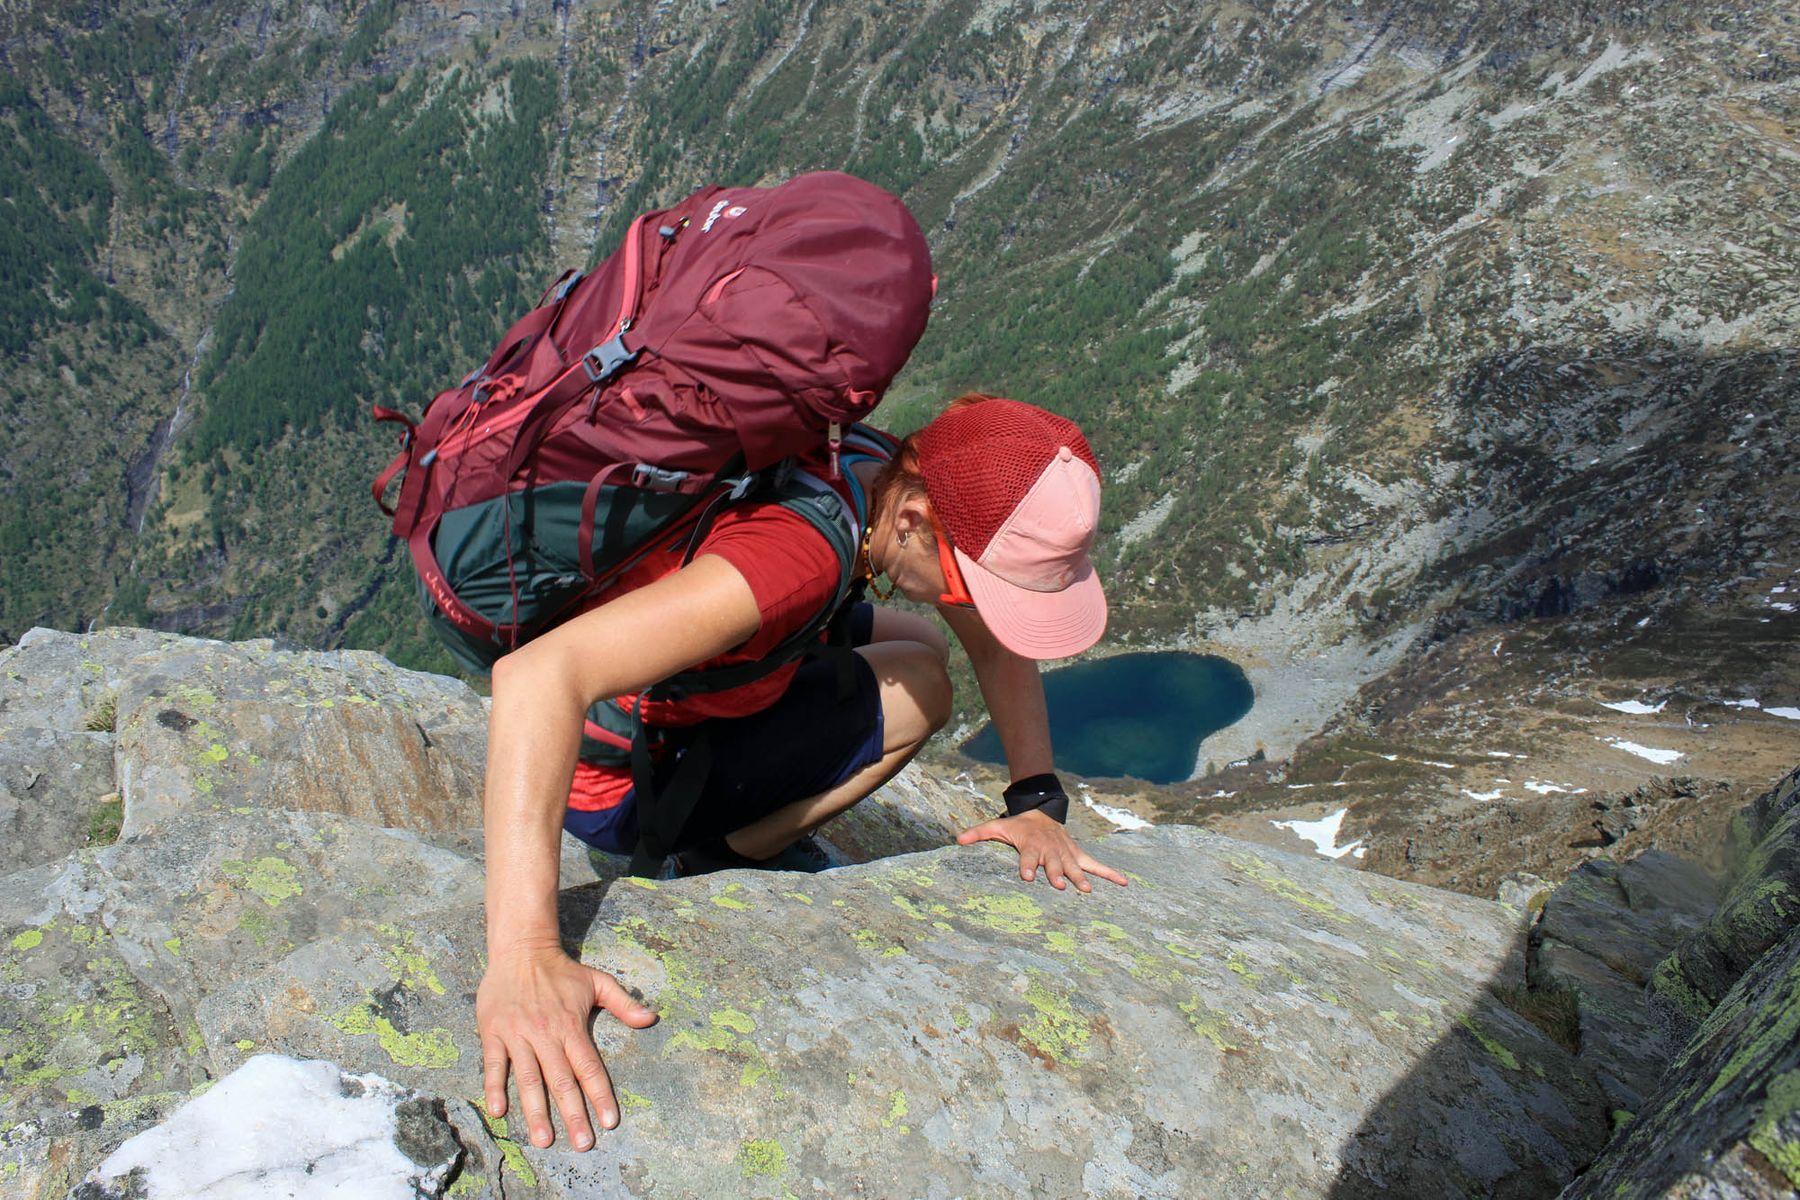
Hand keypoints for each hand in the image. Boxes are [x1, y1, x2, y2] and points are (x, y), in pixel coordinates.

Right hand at [475, 944, 657, 1149]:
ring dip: (536, 1111)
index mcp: (572, 1025)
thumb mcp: (598, 981)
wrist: (521, 949)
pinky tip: (500, 1111)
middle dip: (573, 1114)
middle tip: (582, 1143)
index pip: (589, 1067)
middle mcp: (546, 1034)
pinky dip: (495, 1087)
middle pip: (562, 1081)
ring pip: (528, 1078)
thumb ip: (624, 1003)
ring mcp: (518, 1034)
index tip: (609, 1121)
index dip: (600, 1095)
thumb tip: (652, 1019)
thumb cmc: (562, 970)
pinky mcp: (494, 1032)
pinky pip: (495, 1064)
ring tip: (543, 1139)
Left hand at [955, 809, 1128, 892]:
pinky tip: (1124, 882)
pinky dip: (1110, 873)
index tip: (1027, 876)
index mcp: (1030, 845)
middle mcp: (1050, 850)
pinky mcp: (1078, 855)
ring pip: (1074, 865)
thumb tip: (957, 839)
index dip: (1027, 865)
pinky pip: (1096, 864)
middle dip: (1056, 873)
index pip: (1027, 856)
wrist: (1041, 812)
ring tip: (1087, 891)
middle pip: (1053, 863)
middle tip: (1059, 884)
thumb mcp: (996, 827)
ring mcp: (1066, 852)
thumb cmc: (1017, 826)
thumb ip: (978, 833)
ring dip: (1080, 877)